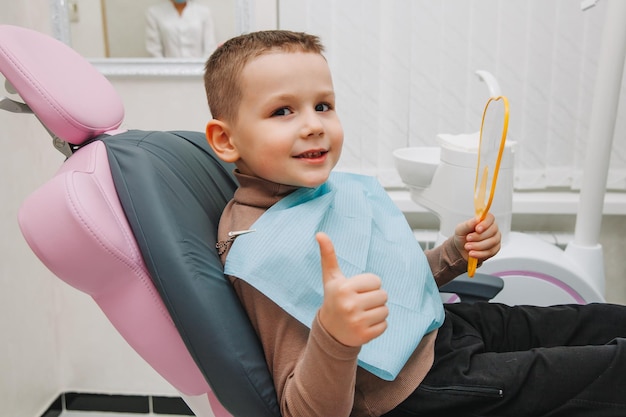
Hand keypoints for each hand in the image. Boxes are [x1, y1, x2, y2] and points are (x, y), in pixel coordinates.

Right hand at [316, 232, 388, 346]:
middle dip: (375, 298)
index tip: (357, 291)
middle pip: (383, 295)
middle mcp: (349, 305)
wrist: (330, 331)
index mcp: (343, 288)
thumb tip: (319, 233)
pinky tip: (364, 324)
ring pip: (385, 310)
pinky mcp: (364, 336)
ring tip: (362, 313)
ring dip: (377, 311)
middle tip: (360, 303)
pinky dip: (378, 325)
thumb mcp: (331, 278)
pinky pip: (385, 325)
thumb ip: (328, 255)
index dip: (369, 285)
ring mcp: (357, 322)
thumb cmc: (334, 298)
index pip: (376, 281)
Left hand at [453, 212, 500, 262]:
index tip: (477, 229)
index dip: (485, 224)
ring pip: (492, 242)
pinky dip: (480, 253)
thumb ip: (468, 224)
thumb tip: (477, 219)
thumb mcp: (460, 229)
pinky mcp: (495, 249)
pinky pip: (491, 252)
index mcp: (485, 220)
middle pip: (492, 231)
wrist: (461, 250)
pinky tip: (472, 253)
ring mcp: (495, 239)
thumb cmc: (462, 236)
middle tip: (468, 239)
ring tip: (467, 247)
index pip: (490, 218)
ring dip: (478, 246)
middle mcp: (492, 228)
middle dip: (479, 237)